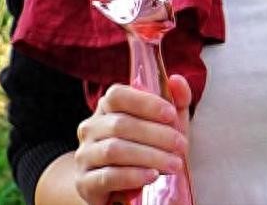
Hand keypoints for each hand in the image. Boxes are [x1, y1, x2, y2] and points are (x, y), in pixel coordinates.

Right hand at [74, 75, 190, 204]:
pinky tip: (153, 176)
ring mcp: (85, 155)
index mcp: (106, 107)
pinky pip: (108, 176)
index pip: (118, 95)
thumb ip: (175, 100)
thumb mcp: (164, 123)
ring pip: (114, 149)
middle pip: (120, 124)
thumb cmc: (146, 147)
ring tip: (174, 164)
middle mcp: (91, 127)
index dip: (145, 102)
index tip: (171, 114)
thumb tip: (176, 80)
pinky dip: (133, 175)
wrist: (118, 187)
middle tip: (181, 145)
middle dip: (156, 134)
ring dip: (149, 156)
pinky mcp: (85, 182)